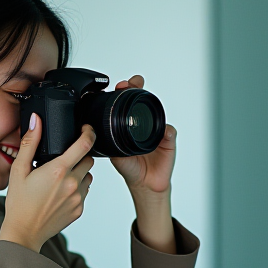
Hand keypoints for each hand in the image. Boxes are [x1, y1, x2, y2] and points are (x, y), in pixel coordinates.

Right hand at [0, 115, 94, 251]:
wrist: (24, 232)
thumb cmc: (19, 203)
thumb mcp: (19, 170)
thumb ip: (30, 143)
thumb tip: (36, 120)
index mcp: (58, 170)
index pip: (85, 144)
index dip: (88, 132)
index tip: (86, 129)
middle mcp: (72, 183)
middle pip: (89, 159)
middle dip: (79, 155)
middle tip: (63, 160)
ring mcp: (78, 198)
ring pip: (89, 176)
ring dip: (80, 172)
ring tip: (60, 178)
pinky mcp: (79, 209)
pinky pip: (85, 192)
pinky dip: (77, 188)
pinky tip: (60, 193)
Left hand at [110, 75, 176, 197]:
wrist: (144, 184)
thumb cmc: (130, 168)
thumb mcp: (114, 154)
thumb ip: (109, 142)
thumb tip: (98, 130)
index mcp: (130, 126)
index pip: (127, 104)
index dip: (125, 93)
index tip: (121, 86)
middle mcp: (144, 125)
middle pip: (143, 102)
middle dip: (137, 89)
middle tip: (132, 83)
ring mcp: (157, 131)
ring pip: (157, 113)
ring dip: (152, 104)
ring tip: (146, 98)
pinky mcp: (168, 141)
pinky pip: (169, 132)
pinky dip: (166, 131)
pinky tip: (162, 132)